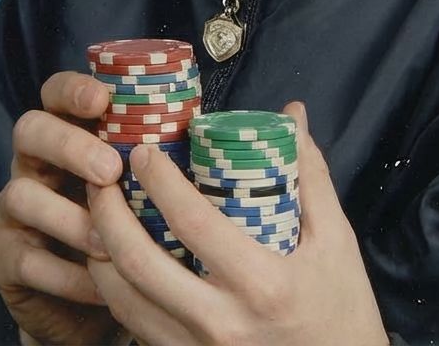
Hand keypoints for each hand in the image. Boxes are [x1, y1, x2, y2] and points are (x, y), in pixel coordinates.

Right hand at [0, 70, 130, 345]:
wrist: (85, 302)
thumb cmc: (122, 226)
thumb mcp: (135, 186)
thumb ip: (152, 158)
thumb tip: (203, 133)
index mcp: (64, 132)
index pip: (55, 93)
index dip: (73, 90)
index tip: (103, 99)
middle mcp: (31, 162)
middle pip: (29, 130)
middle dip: (69, 145)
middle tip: (110, 170)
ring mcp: (11, 209)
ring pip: (21, 195)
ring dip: (69, 218)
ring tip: (109, 241)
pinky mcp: (3, 257)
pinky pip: (24, 258)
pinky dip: (65, 273)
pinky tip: (99, 284)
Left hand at [86, 101, 388, 345]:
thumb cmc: (342, 313)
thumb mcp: (336, 241)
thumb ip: (310, 176)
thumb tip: (292, 114)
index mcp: (261, 284)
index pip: (192, 222)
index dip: (159, 181)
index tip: (142, 151)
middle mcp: (221, 323)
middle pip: (140, 263)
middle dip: (107, 213)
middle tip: (100, 178)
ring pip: (123, 302)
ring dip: (99, 254)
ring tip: (96, 215)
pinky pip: (134, 329)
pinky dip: (116, 292)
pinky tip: (114, 263)